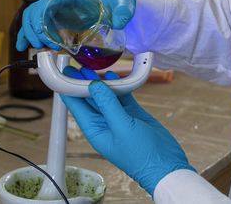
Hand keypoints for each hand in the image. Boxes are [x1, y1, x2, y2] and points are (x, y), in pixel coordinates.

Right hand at [16, 0, 135, 50]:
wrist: (116, 1)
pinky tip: (23, 47)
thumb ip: (122, 12)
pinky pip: (36, 25)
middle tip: (45, 47)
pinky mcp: (57, 18)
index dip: (42, 22)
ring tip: (37, 49)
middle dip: (34, 32)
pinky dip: (28, 35)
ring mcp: (56, 8)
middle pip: (33, 12)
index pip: (46, 3)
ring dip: (29, 34)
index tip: (50, 40)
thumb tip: (118, 22)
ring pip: (31, 19)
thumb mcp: (123, 4)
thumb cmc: (117, 0)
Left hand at [60, 66, 195, 195]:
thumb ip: (108, 105)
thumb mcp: (123, 128)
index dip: (68, 88)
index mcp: (94, 129)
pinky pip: (120, 96)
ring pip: (104, 95)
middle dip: (82, 82)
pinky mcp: (131, 113)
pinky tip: (113, 74)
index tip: (64, 72)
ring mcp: (117, 117)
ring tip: (92, 65)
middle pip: (88, 98)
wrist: (166, 166)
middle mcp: (103, 122)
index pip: (75, 106)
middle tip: (77, 64)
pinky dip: (117, 85)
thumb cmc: (142, 154)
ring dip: (99, 82)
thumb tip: (94, 85)